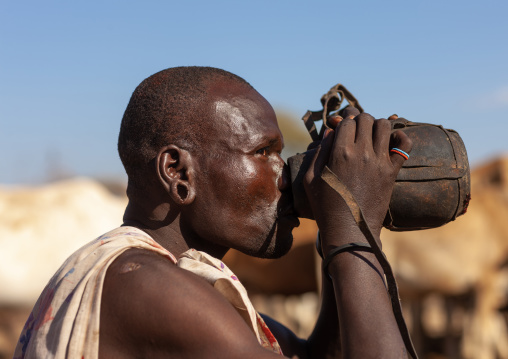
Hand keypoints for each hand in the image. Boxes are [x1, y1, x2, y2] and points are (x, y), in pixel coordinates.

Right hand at [303, 107, 411, 252]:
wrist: (349, 231)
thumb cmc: (325, 206)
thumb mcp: (311, 178)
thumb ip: (320, 152)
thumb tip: (331, 132)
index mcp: (339, 153)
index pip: (347, 121)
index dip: (344, 121)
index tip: (343, 128)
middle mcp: (361, 153)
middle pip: (365, 119)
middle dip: (360, 120)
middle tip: (357, 131)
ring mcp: (379, 161)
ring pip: (384, 125)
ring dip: (378, 126)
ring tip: (372, 136)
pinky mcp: (392, 172)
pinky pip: (404, 144)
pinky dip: (401, 138)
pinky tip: (392, 142)